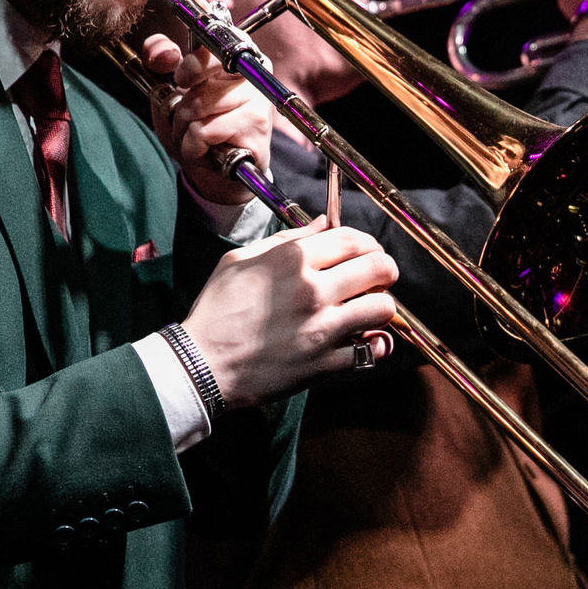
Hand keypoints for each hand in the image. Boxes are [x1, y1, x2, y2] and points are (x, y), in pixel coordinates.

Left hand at [141, 0, 272, 206]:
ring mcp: (253, 91)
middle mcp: (243, 62)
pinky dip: (194, 143)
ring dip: (183, 124)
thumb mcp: (171, 93)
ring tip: (194, 133)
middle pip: (199, 59)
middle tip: (185, 91)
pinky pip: (206, 127)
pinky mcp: (257, 120)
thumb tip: (160, 51)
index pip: (201, 11)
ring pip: (197, 101)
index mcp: (222, 48)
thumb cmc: (198, 123)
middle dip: (184, 80)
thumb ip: (165, 63)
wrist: (222, 170)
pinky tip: (203, 148)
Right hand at [182, 215, 397, 404]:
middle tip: (378, 279)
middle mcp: (312, 290)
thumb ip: (286, 240)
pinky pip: (370, 352)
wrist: (201, 364)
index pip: (353, 240)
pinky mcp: (324, 363)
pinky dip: (374, 346)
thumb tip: (322, 224)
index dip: (368, 244)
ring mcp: (321, 328)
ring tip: (369, 310)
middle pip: (379, 268)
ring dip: (381, 307)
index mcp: (292, 260)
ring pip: (383, 308)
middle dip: (386, 271)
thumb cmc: (216, 310)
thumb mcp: (240, 261)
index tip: (368, 253)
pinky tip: (364, 342)